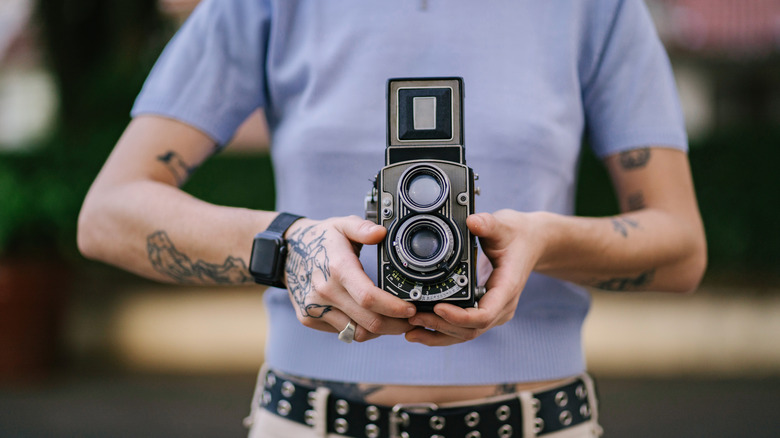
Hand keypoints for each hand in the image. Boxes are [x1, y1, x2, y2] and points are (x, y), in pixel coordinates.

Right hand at [283, 215, 416, 341]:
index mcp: (337, 268)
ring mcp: (314, 308)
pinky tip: (368, 317)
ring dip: (379, 331)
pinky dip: (359, 329)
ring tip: (393, 320)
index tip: (411, 308)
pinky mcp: (308, 318)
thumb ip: (363, 228)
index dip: (394, 308)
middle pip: (368, 321)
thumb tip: (381, 232)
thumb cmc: (321, 239)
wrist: (286, 252)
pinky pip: (342, 332)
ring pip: (357, 333)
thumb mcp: (342, 225)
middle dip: (395, 325)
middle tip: (410, 319)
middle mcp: (324, 291)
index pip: (369, 297)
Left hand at [406, 210, 545, 345]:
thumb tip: (472, 222)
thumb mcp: (504, 226)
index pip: (484, 314)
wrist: (531, 244)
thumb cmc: (517, 236)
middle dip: (441, 326)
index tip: (438, 307)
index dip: (459, 316)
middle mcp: (501, 306)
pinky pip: (463, 328)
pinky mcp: (484, 311)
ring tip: (411, 331)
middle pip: (471, 329)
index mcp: (507, 288)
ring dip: (438, 334)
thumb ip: (488, 224)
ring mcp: (493, 311)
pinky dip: (442, 331)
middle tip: (413, 317)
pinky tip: (421, 330)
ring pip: (465, 334)